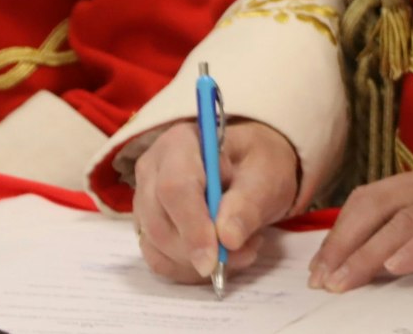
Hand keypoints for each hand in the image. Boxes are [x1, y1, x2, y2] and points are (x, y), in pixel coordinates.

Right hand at [132, 119, 300, 283]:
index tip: (214, 258)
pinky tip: (220, 257)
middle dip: (198, 250)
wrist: (253, 169)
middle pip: (159, 221)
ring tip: (241, 247)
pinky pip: (158, 260)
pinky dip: (189, 269)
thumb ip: (248, 204)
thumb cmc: (258, 164)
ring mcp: (145, 199)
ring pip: (156, 245)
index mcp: (180, 142)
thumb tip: (227, 238)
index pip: (175, 187)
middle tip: (244, 253)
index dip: (192, 226)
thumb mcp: (267, 176)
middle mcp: (152, 168)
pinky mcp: (148, 226)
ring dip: (198, 262)